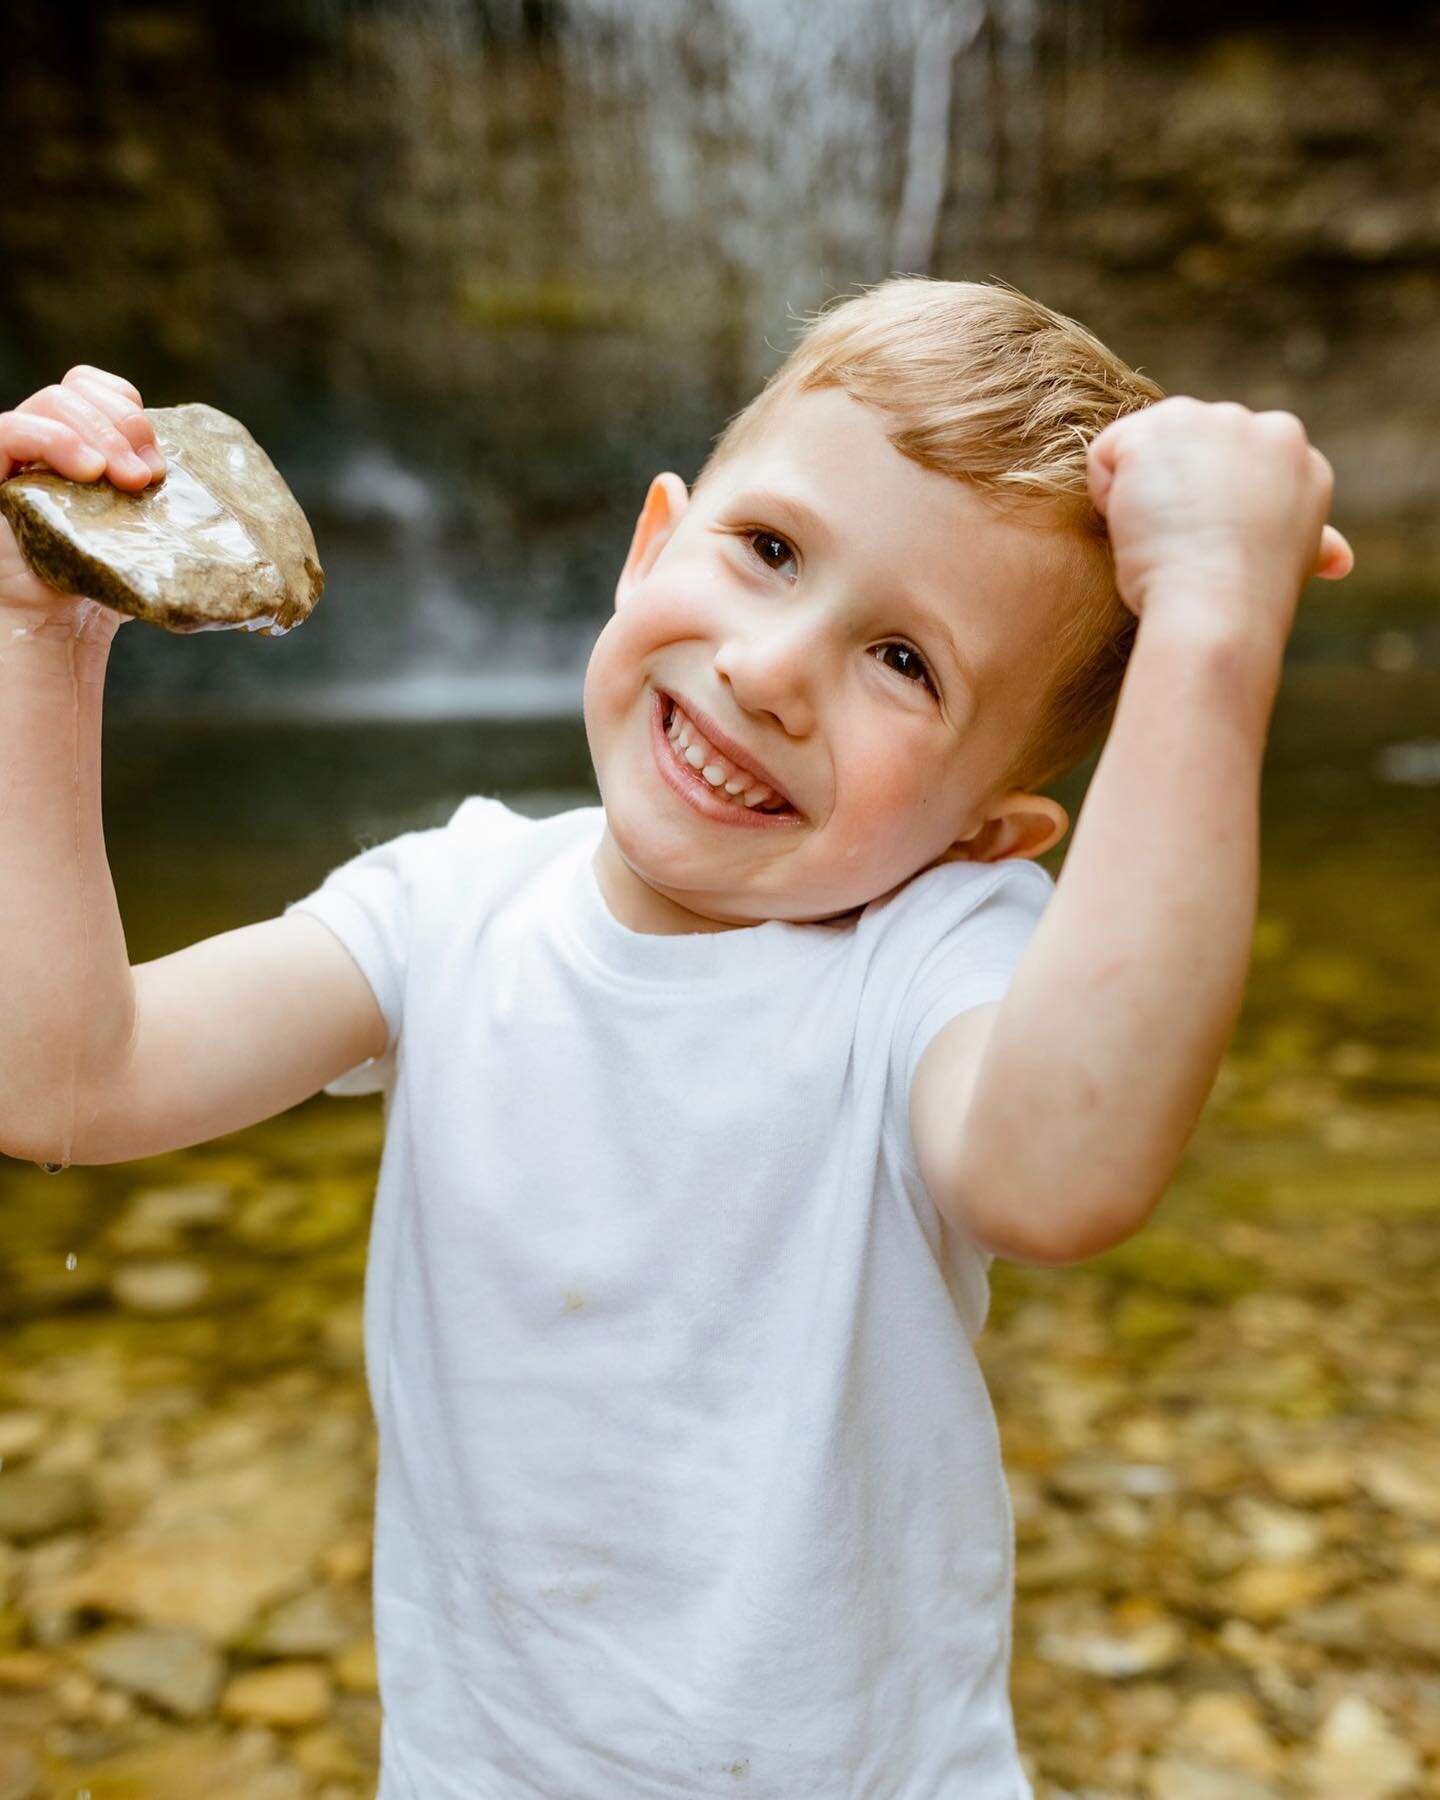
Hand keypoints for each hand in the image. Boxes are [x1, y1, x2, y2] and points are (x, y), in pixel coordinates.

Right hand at [0, 366, 165, 623]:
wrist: (57, 629)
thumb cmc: (104, 585)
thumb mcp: (151, 536)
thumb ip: (180, 509)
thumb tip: (263, 522)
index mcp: (82, 442)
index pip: (100, 390)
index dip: (129, 407)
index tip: (159, 458)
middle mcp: (45, 441)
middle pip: (79, 389)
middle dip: (125, 423)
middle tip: (150, 475)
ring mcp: (17, 456)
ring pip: (52, 402)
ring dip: (101, 432)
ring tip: (129, 481)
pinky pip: (9, 431)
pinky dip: (53, 439)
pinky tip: (87, 469)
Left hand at [1087, 397, 1352, 648]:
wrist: (1217, 611)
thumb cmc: (1245, 602)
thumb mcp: (1290, 566)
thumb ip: (1314, 544)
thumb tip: (1339, 559)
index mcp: (1299, 457)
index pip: (1226, 462)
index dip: (1204, 506)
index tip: (1213, 546)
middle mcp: (1265, 426)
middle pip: (1186, 444)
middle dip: (1174, 491)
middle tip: (1187, 544)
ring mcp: (1214, 420)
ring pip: (1147, 446)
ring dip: (1140, 493)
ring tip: (1164, 538)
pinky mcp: (1161, 427)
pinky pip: (1107, 453)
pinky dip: (1106, 493)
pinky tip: (1136, 527)